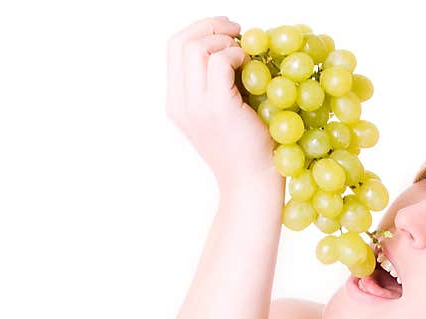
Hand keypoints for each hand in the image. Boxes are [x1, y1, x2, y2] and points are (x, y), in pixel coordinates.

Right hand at [166, 16, 278, 189]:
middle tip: (237, 32)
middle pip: (179, 42)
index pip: (174, 49)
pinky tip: (250, 68)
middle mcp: (180, 103)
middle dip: (210, 26)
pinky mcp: (218, 108)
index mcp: (177, 103)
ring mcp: (196, 106)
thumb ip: (216, 84)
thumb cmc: (246, 151)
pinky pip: (220, 62)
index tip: (226, 34)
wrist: (252, 184)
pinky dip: (236, 55)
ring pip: (195, 47)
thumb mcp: (222, 113)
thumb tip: (230, 47)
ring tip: (244, 55)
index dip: (199, 30)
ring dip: (223, 41)